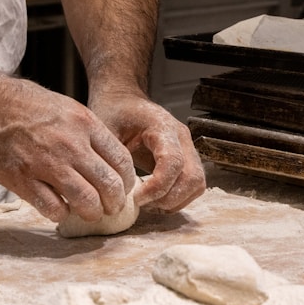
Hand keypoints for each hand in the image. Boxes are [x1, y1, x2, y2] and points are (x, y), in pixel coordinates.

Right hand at [0, 76, 135, 222]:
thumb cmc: (22, 103)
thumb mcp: (65, 107)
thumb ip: (86, 131)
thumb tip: (104, 157)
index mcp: (85, 124)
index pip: (122, 161)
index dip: (127, 181)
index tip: (122, 189)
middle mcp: (71, 145)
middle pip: (110, 185)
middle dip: (115, 203)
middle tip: (110, 208)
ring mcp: (47, 163)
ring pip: (86, 201)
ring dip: (92, 213)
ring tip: (88, 213)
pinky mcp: (23, 179)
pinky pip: (53, 208)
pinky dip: (60, 214)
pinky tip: (58, 209)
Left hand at [90, 90, 205, 212]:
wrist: (123, 100)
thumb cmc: (114, 112)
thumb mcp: (106, 132)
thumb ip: (112, 159)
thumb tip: (114, 192)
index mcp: (162, 126)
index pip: (173, 162)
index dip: (157, 187)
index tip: (136, 198)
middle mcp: (182, 137)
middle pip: (193, 178)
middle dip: (169, 199)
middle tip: (143, 204)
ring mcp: (188, 148)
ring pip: (197, 185)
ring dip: (175, 201)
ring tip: (149, 203)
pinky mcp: (187, 158)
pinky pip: (193, 186)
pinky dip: (177, 198)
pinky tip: (155, 199)